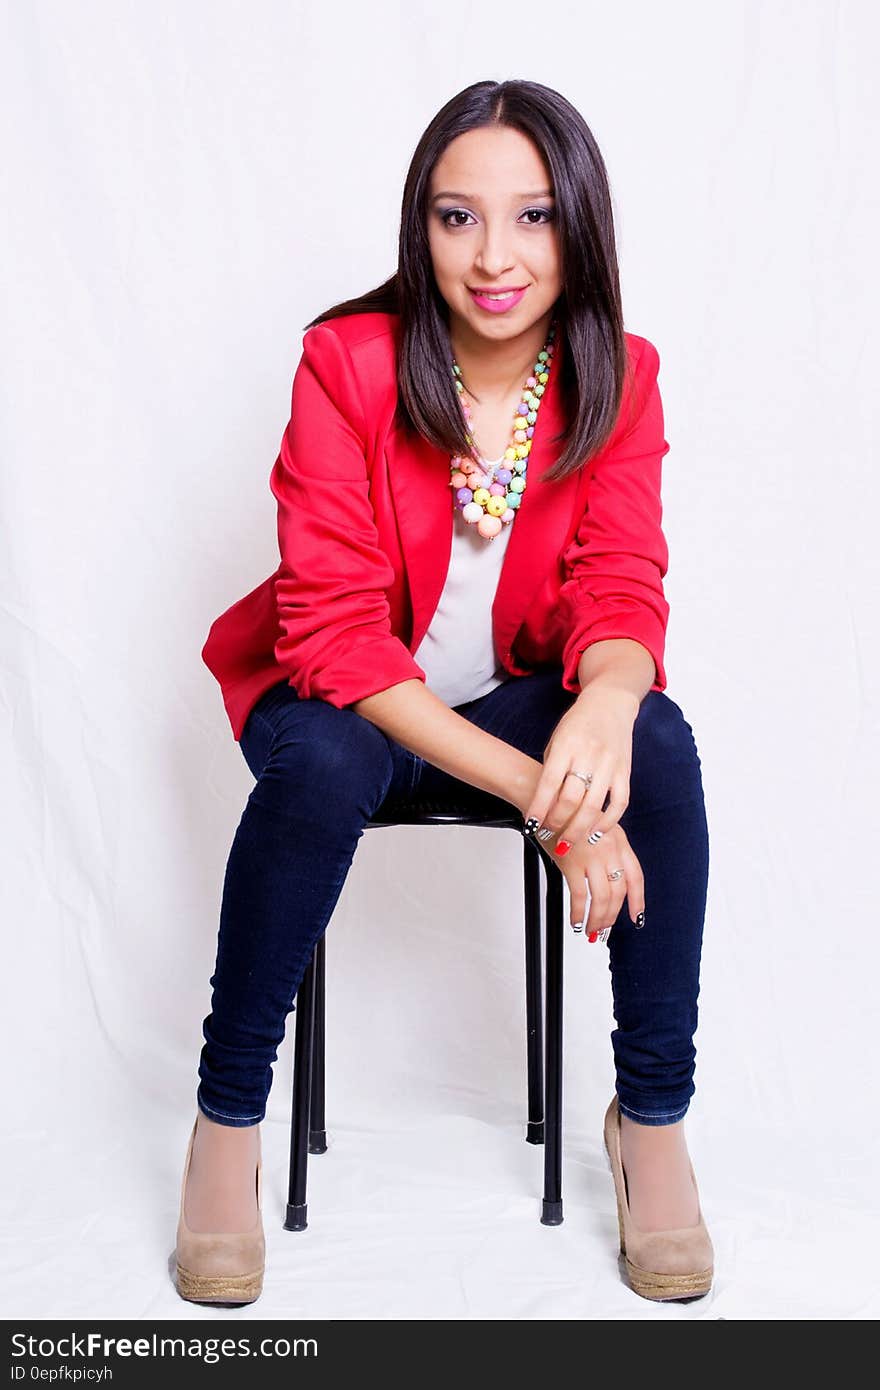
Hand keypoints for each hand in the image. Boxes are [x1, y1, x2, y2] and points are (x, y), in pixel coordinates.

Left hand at [523, 684, 637, 850]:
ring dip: (579, 830)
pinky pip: (619, 803)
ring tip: (567, 843)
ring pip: (594, 807)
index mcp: (567, 746)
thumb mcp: (557, 740)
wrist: (610, 704)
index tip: (531, 825)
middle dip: (556, 822)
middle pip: (571, 800)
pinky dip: (608, 822)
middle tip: (548, 834)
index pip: (549, 784)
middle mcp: (589, 756)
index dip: (539, 808)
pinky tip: (595, 833)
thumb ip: (552, 770)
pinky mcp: (625, 771)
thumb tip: (543, 805)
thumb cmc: (578, 724)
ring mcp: (610, 765)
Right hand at [531, 819, 644, 939]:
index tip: (636, 917)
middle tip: (604, 929)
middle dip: (612, 916)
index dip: (638, 901)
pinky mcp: (572, 862)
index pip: (636, 876)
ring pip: (602, 898)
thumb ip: (606, 848)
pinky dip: (578, 913)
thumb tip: (607, 878)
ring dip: (597, 919)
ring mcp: (592, 856)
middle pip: (618, 892)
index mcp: (620, 840)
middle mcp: (610, 848)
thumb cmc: (568, 812)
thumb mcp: (597, 825)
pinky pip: (579, 895)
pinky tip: (576, 921)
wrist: (546, 798)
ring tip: (591, 930)